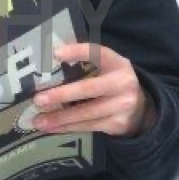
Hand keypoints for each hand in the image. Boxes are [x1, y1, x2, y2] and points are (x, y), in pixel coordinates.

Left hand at [32, 43, 154, 137]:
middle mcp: (122, 83)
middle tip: (38, 99)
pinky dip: (66, 127)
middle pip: (89, 89)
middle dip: (62, 95)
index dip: (77, 52)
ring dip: (59, 117)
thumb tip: (49, 57)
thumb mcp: (106, 67)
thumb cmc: (110, 81)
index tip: (55, 53)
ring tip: (38, 120)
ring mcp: (121, 106)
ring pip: (86, 113)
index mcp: (117, 63)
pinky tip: (50, 128)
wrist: (140, 109)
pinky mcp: (117, 124)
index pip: (98, 53)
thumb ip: (85, 61)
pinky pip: (87, 126)